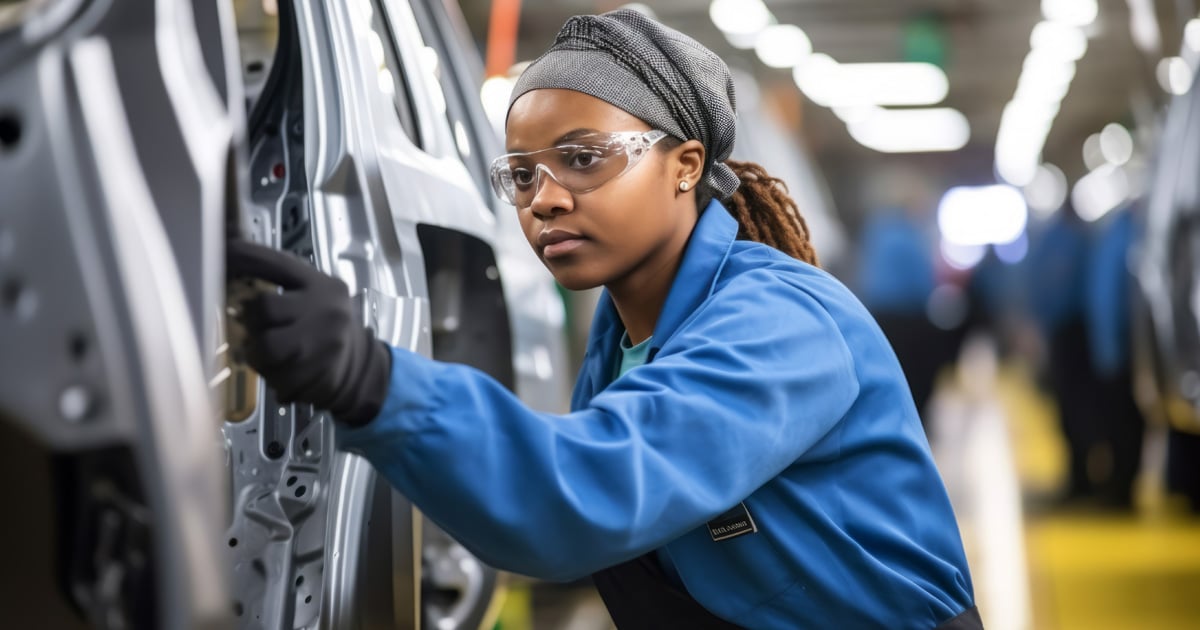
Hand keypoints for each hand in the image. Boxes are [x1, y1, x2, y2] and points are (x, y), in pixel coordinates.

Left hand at [225, 239, 391, 426]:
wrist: (362, 369)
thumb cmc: (326, 331)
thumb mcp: (313, 298)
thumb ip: (281, 287)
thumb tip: (230, 273)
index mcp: (320, 284)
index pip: (275, 262)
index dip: (243, 256)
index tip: (221, 252)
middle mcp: (325, 307)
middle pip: (264, 307)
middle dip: (255, 323)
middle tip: (261, 331)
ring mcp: (324, 341)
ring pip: (266, 346)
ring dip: (260, 356)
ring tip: (272, 358)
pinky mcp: (320, 372)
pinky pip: (277, 377)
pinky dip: (275, 380)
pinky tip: (288, 376)